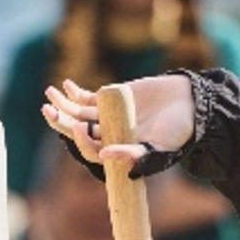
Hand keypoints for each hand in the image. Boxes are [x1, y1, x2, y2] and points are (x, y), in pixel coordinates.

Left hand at [41, 73, 195, 175]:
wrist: (190, 104)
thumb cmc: (179, 131)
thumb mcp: (162, 147)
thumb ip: (137, 155)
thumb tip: (104, 155)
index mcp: (117, 152)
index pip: (91, 149)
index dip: (81, 141)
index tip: (78, 127)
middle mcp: (108, 135)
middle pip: (77, 131)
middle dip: (61, 122)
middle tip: (48, 110)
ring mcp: (107, 116)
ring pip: (78, 114)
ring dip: (63, 105)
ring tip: (49, 93)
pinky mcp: (110, 99)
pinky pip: (87, 99)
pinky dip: (75, 93)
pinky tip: (66, 85)